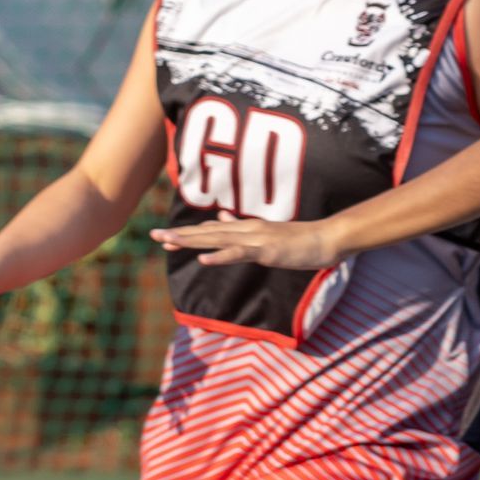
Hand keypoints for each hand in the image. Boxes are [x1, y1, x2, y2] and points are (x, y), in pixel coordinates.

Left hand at [149, 215, 337, 270]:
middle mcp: (246, 229)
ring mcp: (255, 239)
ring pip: (216, 240)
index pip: (211, 230)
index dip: (187, 234)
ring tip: (168, 242)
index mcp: (246, 228)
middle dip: (179, 235)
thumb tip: (222, 220)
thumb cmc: (299, 240)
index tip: (165, 237)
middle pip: (207, 233)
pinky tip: (202, 260)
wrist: (326, 239)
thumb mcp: (267, 233)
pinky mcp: (265, 251)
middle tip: (153, 236)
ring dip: (191, 241)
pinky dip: (219, 256)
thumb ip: (243, 228)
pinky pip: (239, 254)